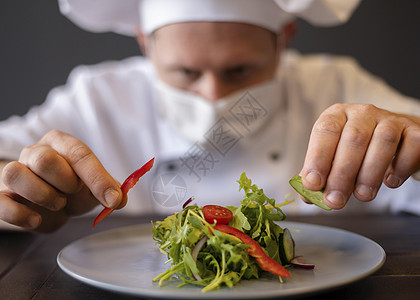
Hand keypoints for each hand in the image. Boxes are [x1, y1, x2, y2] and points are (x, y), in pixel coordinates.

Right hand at [0, 130, 123, 231]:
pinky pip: (0, 201)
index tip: (113, 199)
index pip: (79, 154)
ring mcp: (15, 172)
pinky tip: (37, 219)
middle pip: (44, 159)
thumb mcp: (92, 187)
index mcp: (62, 144)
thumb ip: (108, 189)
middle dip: (65, 182)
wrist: (43, 199)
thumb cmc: (69, 188)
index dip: (98, 178)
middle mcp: (35, 153)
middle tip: (73, 193)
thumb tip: (120, 198)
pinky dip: (20, 214)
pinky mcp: (1, 194)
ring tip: (57, 204)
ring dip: (42, 195)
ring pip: (16, 174)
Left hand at [300, 103, 419, 208]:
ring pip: (383, 141)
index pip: (326, 131)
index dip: (318, 157)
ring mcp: (391, 119)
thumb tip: (307, 196)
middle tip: (335, 200)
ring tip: (362, 196)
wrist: (395, 142)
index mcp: (337, 115)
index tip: (313, 183)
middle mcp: (363, 113)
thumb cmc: (357, 152)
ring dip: (370, 173)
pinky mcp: (414, 131)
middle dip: (342, 174)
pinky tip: (390, 182)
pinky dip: (401, 168)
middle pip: (354, 138)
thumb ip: (321, 175)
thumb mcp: (334, 158)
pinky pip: (411, 147)